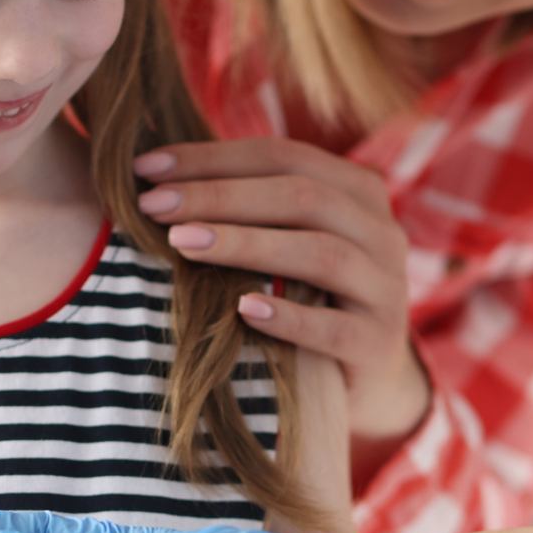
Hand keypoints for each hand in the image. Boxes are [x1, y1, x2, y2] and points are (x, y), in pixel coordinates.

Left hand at [132, 139, 430, 466]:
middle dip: (219, 196)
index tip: (145, 169)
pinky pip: (334, 328)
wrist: (365, 375)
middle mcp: (383, 231)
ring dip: (246, 244)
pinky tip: (242, 309)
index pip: (283, 156)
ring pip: (321, 252)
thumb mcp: (288, 240)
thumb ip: (246, 206)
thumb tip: (152, 175)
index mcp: (358, 190)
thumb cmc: (307, 295)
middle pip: (302, 197)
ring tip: (183, 244)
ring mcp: (387, 290)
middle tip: (153, 206)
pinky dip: (289, 317)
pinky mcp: (379, 346)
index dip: (213, 158)